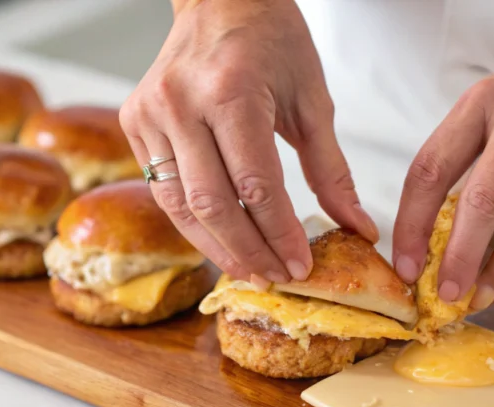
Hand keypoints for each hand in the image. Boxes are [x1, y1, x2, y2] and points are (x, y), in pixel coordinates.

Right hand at [120, 0, 377, 285]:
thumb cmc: (270, 41)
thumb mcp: (312, 100)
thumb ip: (332, 170)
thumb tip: (359, 228)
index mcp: (230, 90)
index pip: (256, 186)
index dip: (280, 235)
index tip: (301, 267)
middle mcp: (181, 102)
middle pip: (213, 205)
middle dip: (250, 251)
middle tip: (277, 278)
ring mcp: (150, 114)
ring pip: (181, 208)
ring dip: (218, 249)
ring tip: (251, 272)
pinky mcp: (134, 124)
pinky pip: (164, 193)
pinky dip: (195, 226)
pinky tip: (223, 244)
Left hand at [393, 0, 493, 308]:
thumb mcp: (491, 110)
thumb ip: (462, 166)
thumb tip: (432, 249)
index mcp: (481, 106)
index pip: (431, 172)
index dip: (412, 228)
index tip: (406, 269)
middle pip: (482, 203)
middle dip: (460, 259)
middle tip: (447, 295)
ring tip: (486, 296)